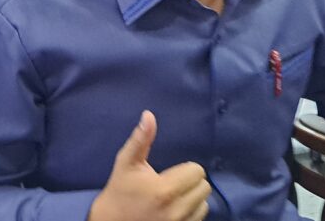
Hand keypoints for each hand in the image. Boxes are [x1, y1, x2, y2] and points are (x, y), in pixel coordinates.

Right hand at [88, 111, 209, 220]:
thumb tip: (149, 115)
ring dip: (194, 199)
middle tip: (173, 184)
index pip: (197, 171)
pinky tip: (176, 210)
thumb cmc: (119, 192)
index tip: (170, 174)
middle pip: (204, 187)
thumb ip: (141, 139)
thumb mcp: (126, 163)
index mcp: (164, 190)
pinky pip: (200, 218)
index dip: (186, 169)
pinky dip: (192, 212)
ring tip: (175, 198)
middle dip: (191, 182)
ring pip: (204, 204)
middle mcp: (176, 210)